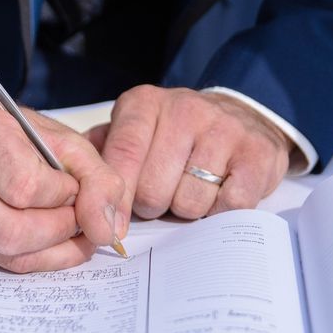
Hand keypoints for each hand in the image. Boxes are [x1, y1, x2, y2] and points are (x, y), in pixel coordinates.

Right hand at [0, 95, 125, 271]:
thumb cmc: (17, 136)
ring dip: (54, 250)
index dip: (62, 194)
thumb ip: (97, 179)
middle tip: (75, 215)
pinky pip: (1, 265)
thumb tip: (107, 232)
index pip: (25, 186)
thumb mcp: (65, 140)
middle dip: (60, 230)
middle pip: (12, 232)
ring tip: (69, 227)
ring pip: (7, 256)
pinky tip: (47, 237)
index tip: (71, 184)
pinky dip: (37, 257)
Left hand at [86, 86, 292, 219]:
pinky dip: (219, 212)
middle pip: (152, 190)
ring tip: (189, 189)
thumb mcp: (133, 131)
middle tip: (161, 195)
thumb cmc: (173, 135)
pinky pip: (228, 207)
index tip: (107, 228)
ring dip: (186, 209)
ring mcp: (224, 128)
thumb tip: (75, 190)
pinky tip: (217, 193)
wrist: (240, 117)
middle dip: (152, 205)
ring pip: (189, 202)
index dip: (112, 200)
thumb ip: (101, 153)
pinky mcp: (258, 153)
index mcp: (144, 104)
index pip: (121, 157)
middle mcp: (183, 109)